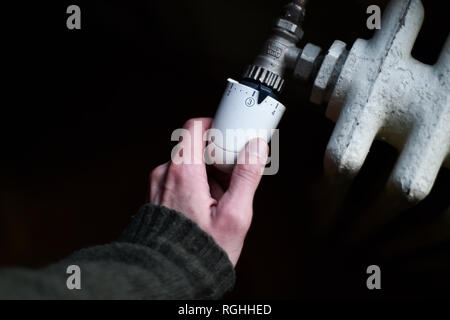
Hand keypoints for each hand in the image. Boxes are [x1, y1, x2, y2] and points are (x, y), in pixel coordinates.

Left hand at [149, 118, 267, 265]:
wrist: (169, 275)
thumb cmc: (201, 251)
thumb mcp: (235, 215)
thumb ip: (247, 176)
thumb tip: (256, 147)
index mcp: (183, 172)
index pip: (194, 127)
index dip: (214, 126)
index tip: (228, 136)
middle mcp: (165, 174)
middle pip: (192, 146)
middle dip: (215, 158)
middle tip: (231, 178)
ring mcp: (158, 186)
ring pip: (186, 165)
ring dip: (205, 175)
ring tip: (219, 201)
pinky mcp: (156, 197)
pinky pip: (177, 180)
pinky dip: (194, 186)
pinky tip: (205, 208)